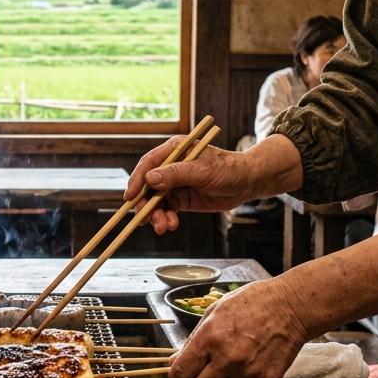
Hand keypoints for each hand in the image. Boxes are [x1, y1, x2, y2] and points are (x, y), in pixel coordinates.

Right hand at [124, 133, 304, 233]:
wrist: (248, 183)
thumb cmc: (228, 169)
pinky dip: (166, 218)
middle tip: (146, 219)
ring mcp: (175, 183)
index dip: (136, 181)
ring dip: (156, 215)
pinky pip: (167, 209)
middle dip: (145, 204)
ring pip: (156, 201)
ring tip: (163, 227)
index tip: (129, 197)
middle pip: (148, 186)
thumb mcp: (202, 170)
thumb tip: (150, 179)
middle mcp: (170, 167)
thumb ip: (176, 174)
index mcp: (173, 151)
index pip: (148, 165)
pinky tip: (172, 225)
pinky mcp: (181, 198)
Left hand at [167, 279, 308, 377]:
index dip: (177, 376)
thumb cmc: (250, 304)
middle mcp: (228, 358)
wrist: (291, 307)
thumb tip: (175, 363)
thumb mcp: (213, 312)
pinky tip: (241, 371)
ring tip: (224, 369)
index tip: (180, 372)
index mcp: (210, 338)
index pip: (180, 373)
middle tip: (201, 373)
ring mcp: (248, 372)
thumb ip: (193, 341)